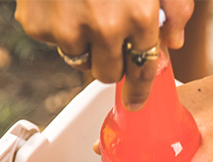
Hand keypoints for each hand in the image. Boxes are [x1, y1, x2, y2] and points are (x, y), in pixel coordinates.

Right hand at [15, 0, 192, 108]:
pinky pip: (52, 40)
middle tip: (110, 34)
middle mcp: (103, 29)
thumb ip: (176, 7)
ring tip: (85, 7)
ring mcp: (66, 29)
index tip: (136, 101)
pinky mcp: (36, 25)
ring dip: (84, 43)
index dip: (140, 90)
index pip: (143, 71)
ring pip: (78, 60)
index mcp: (138, 17)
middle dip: (112, 59)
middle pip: (107, 73)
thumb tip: (174, 43)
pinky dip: (57, 25)